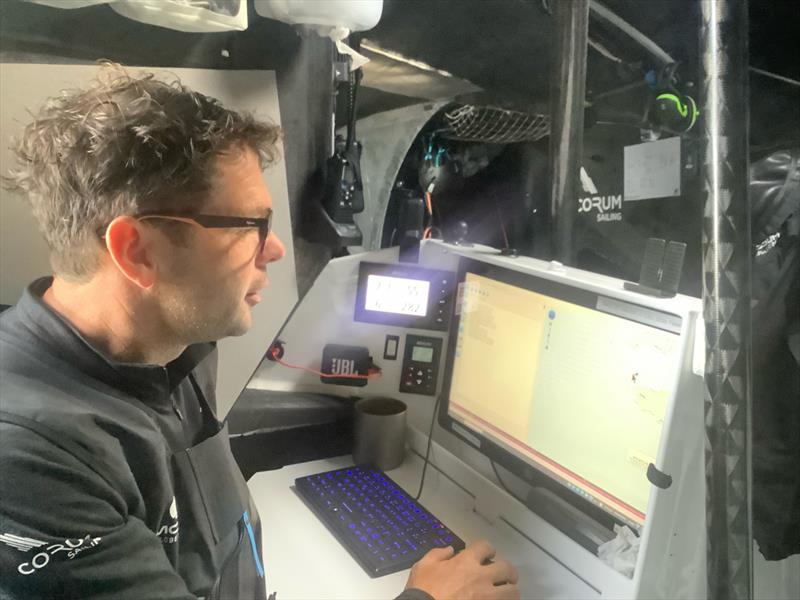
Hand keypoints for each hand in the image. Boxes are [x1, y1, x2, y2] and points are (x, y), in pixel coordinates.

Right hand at [404, 540, 518, 599]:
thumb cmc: (423, 590)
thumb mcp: (423, 566)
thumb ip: (437, 554)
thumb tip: (449, 550)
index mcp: (465, 562)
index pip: (485, 547)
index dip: (488, 549)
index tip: (488, 555)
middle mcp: (480, 576)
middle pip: (506, 568)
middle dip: (507, 571)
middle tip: (505, 576)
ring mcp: (487, 596)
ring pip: (512, 591)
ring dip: (510, 591)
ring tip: (505, 593)